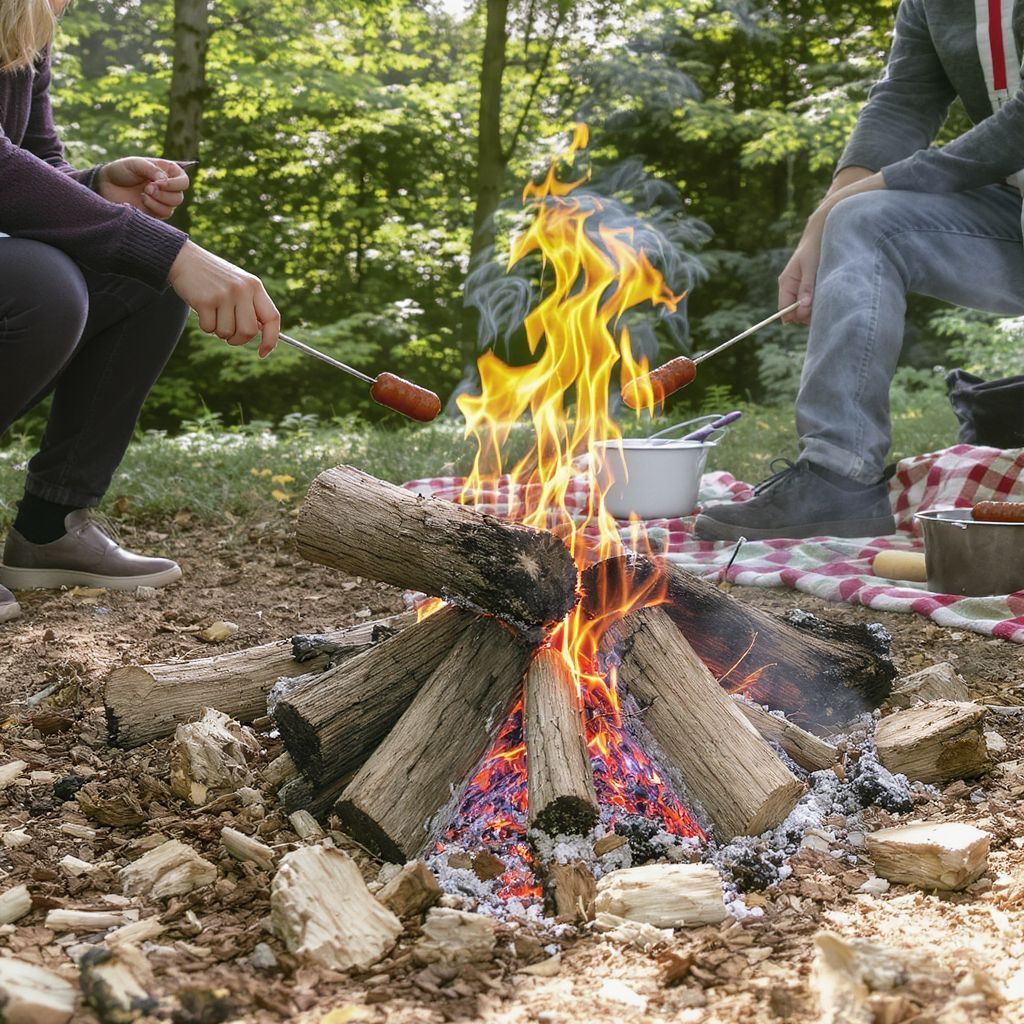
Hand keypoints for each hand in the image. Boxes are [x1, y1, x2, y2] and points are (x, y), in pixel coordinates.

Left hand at [97, 157, 189, 219]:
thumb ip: (152, 169)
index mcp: (166, 173)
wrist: (106, 185)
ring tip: (143, 193)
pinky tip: (143, 200)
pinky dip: (154, 207)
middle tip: (147, 188)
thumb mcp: (136, 163)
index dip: (175, 183)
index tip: (159, 182)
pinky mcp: (155, 213)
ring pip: (173, 207)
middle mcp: (167, 188)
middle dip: (164, 193)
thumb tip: (164, 181)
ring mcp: (162, 202)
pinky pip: (164, 214)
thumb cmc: (121, 171)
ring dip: (158, 200)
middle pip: (179, 196)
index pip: (183, 181)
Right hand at [169, 241, 280, 356]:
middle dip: (238, 339)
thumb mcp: (240, 285)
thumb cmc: (216, 278)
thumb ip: (252, 306)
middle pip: (249, 332)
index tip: (263, 352)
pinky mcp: (205, 300)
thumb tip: (262, 333)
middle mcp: (242, 290)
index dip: (271, 339)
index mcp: (255, 287)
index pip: (272, 318)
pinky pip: (209, 329)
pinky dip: (206, 326)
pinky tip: (203, 311)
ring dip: (219, 332)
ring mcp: (224, 294)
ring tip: (214, 315)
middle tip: (229, 334)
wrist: (185, 259)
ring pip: (227, 333)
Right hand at [778, 170, 886, 324]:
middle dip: (809, 315)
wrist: (827, 226)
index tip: (810, 317)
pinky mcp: (814, 286)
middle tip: (825, 306)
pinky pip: (816, 302)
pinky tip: (834, 293)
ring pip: (807, 308)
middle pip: (796, 312)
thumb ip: (807, 287)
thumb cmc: (818, 244)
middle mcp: (793, 287)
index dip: (796, 317)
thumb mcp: (812, 265)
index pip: (784, 310)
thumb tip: (803, 309)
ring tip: (832, 296)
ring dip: (818, 308)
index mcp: (786, 282)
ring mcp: (803, 288)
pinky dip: (824, 301)